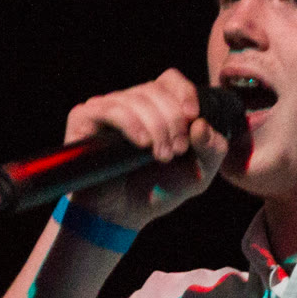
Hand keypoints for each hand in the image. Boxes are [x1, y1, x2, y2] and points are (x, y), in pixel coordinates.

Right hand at [64, 69, 230, 230]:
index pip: (170, 80)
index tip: (193, 116)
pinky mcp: (84, 118)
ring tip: (162, 157)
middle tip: (176, 151)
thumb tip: (201, 124)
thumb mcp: (198, 174)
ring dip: (155, 127)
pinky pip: (111, 110)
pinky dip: (131, 125)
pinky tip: (142, 144)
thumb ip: (212, 150)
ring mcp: (105, 108)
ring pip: (135, 99)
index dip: (184, 92)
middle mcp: (129, 102)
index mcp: (156, 107)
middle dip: (172, 120)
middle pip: (155, 90)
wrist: (121, 216)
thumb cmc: (157, 192)